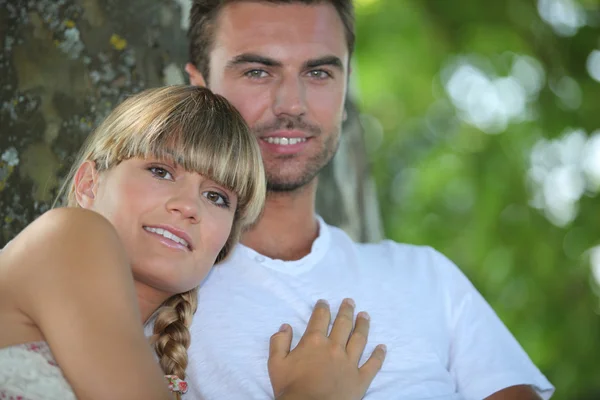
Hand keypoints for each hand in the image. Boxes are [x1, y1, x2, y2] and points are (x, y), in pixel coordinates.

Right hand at [268, 298, 385, 399]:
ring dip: (363, 326)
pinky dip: (379, 355)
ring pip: (359, 339)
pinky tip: (382, 347)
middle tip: (350, 302)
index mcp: (314, 342)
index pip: (320, 318)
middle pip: (343, 324)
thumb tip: (285, 326)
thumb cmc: (291, 389)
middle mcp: (334, 347)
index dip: (322, 308)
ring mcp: (350, 362)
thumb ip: (278, 343)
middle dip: (346, 311)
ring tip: (365, 316)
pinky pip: (373, 364)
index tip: (324, 302)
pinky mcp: (360, 378)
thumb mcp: (276, 364)